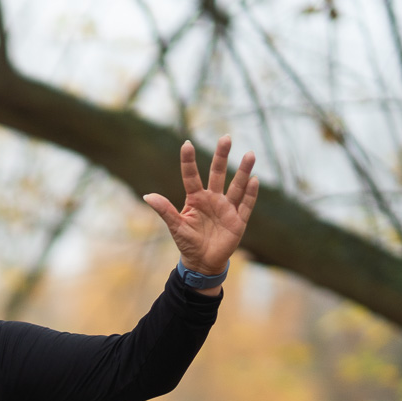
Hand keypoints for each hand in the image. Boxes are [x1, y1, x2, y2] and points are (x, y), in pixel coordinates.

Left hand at [142, 136, 258, 279]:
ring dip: (243, 172)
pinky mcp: (238, 220)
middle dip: (221, 156)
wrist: (203, 262)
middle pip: (218, 173)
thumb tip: (147, 195)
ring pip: (237, 186)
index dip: (188, 161)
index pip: (191, 176)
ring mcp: (227, 208)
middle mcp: (213, 199)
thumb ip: (165, 210)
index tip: (186, 143)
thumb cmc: (188, 243)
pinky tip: (254, 181)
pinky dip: (250, 194)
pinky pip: (246, 205)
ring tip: (250, 154)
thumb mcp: (176, 226)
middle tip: (226, 137)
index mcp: (196, 199)